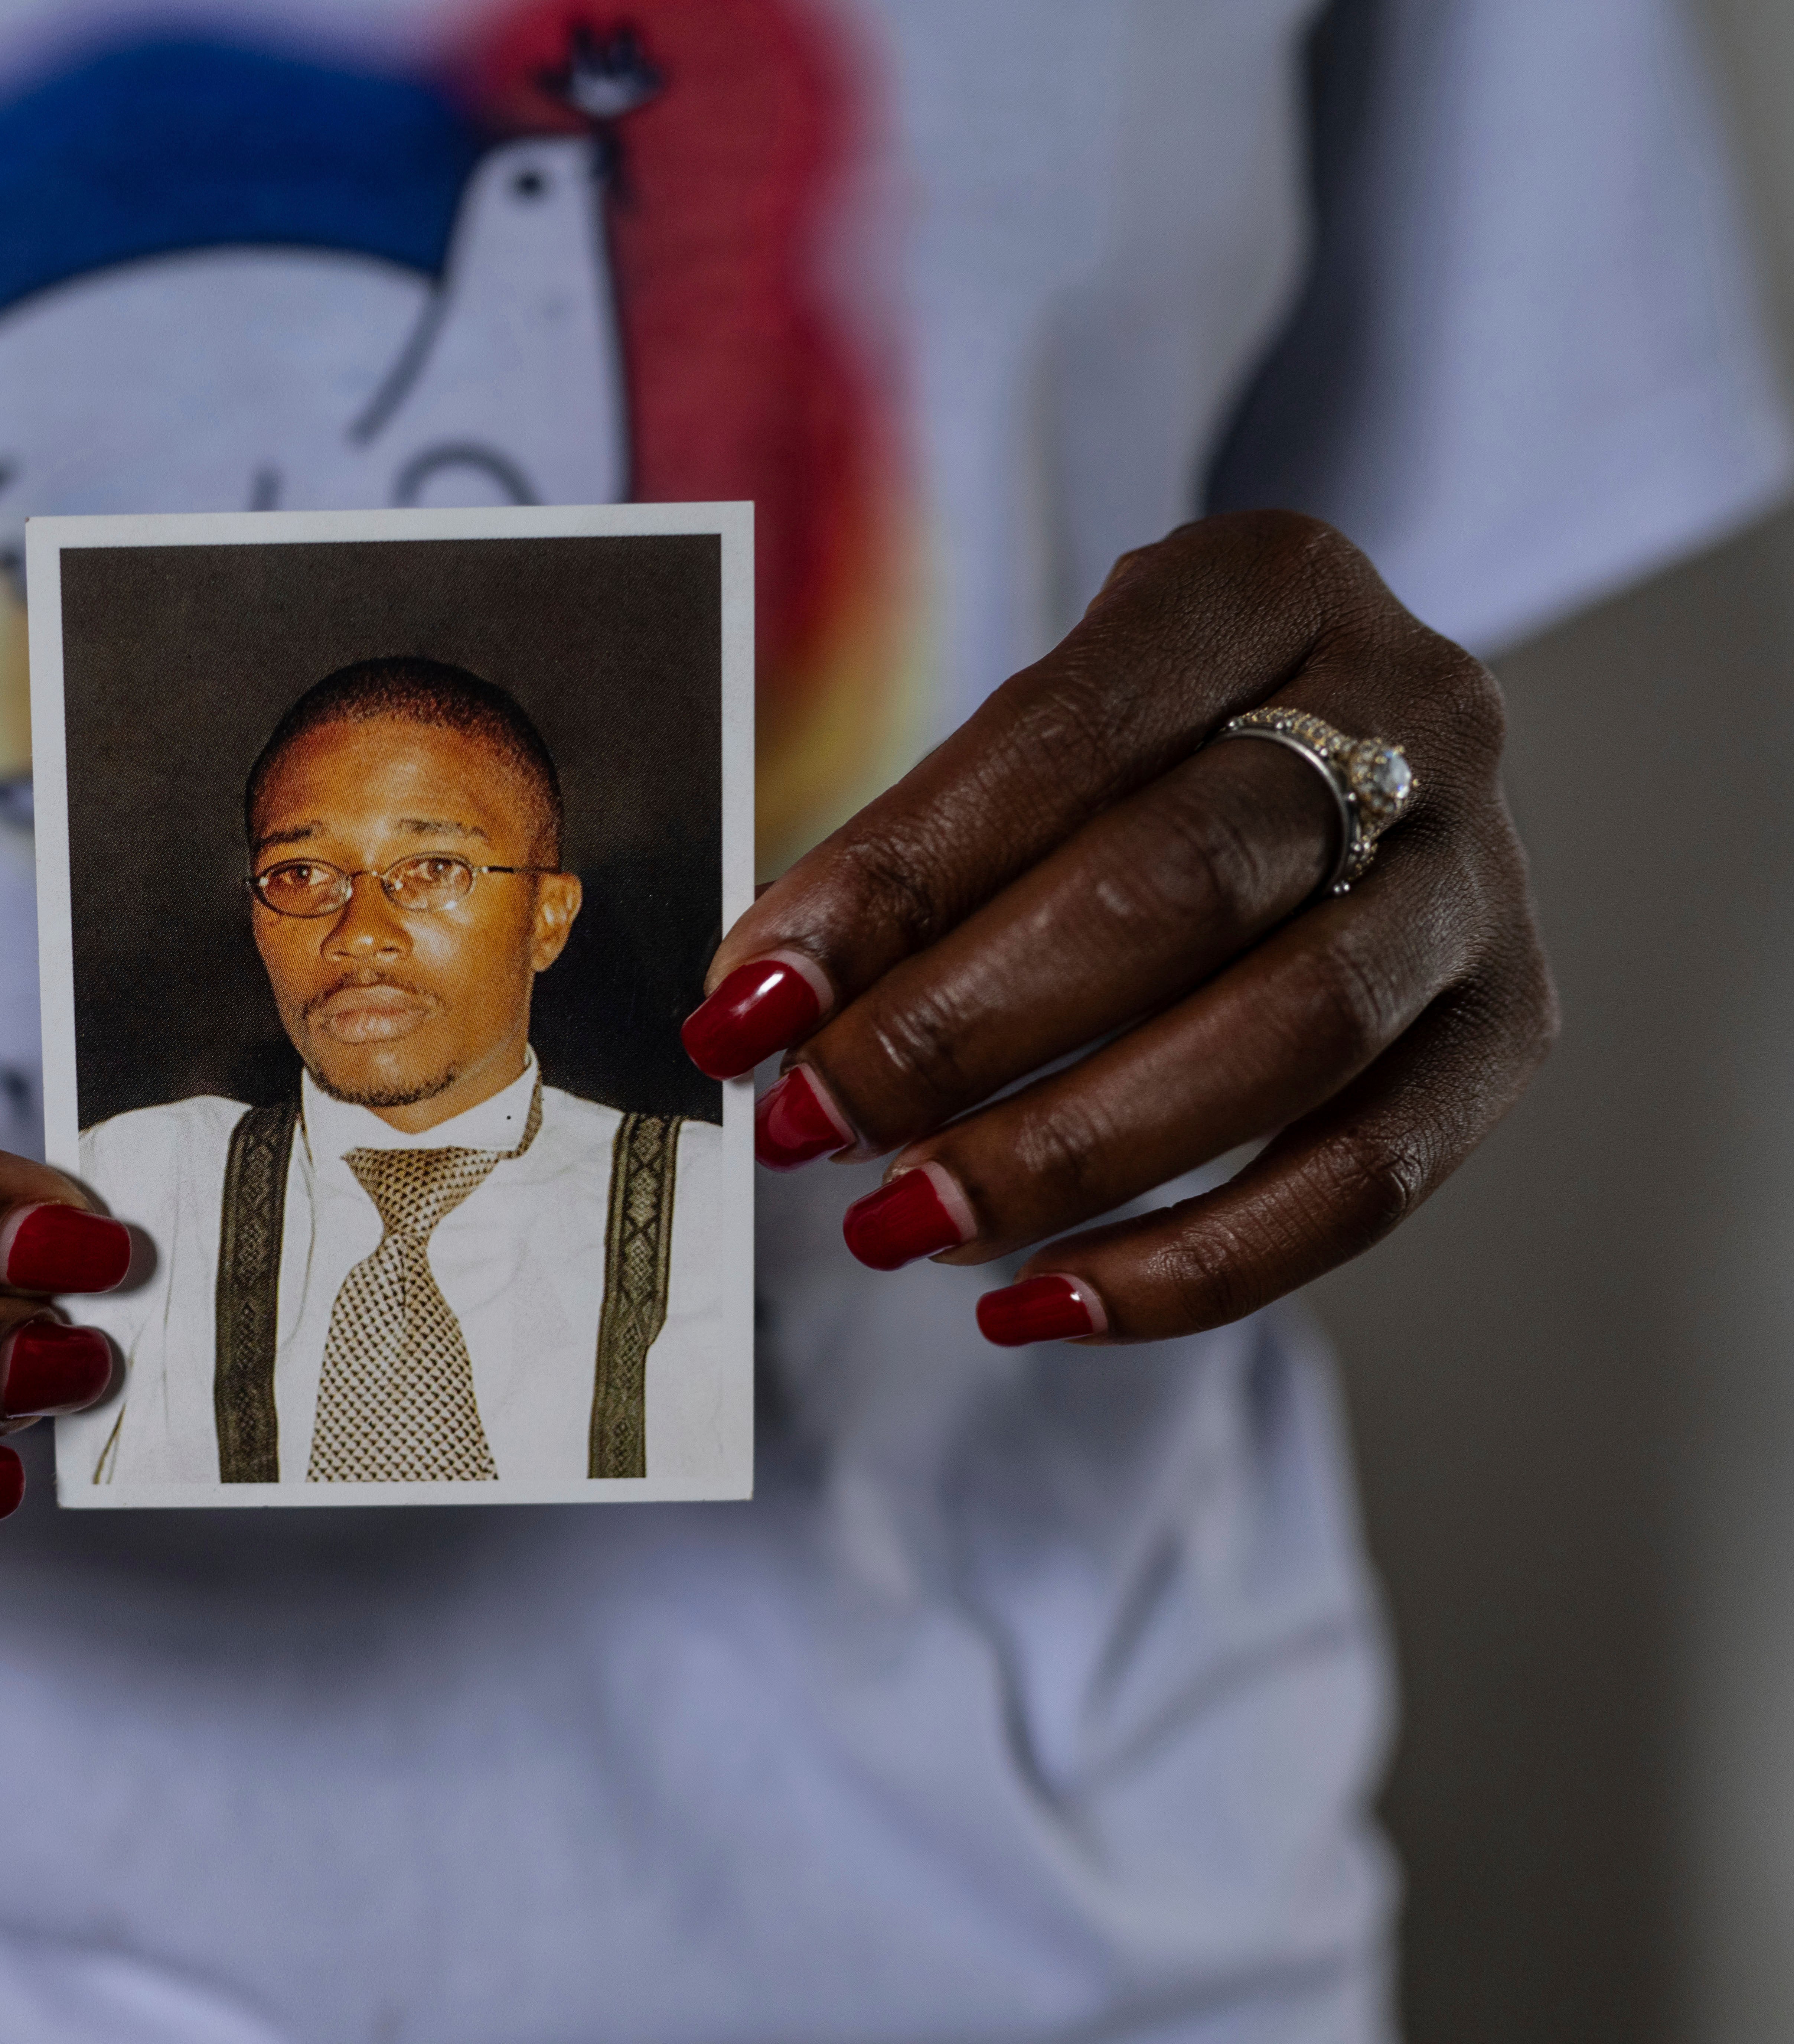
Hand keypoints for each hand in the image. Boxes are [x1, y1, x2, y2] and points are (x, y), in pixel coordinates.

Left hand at [681, 511, 1554, 1343]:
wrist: (1321, 743)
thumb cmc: (1128, 747)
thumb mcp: (1027, 738)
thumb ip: (913, 858)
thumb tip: (761, 1015)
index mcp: (1264, 585)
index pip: (1057, 744)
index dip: (892, 888)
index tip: (746, 1005)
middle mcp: (1412, 710)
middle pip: (1179, 889)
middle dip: (965, 1028)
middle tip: (812, 1122)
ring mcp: (1481, 876)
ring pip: (1285, 1041)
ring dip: (1065, 1153)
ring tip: (902, 1220)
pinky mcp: (1510, 1025)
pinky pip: (1363, 1180)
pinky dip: (1191, 1265)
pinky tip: (1038, 1304)